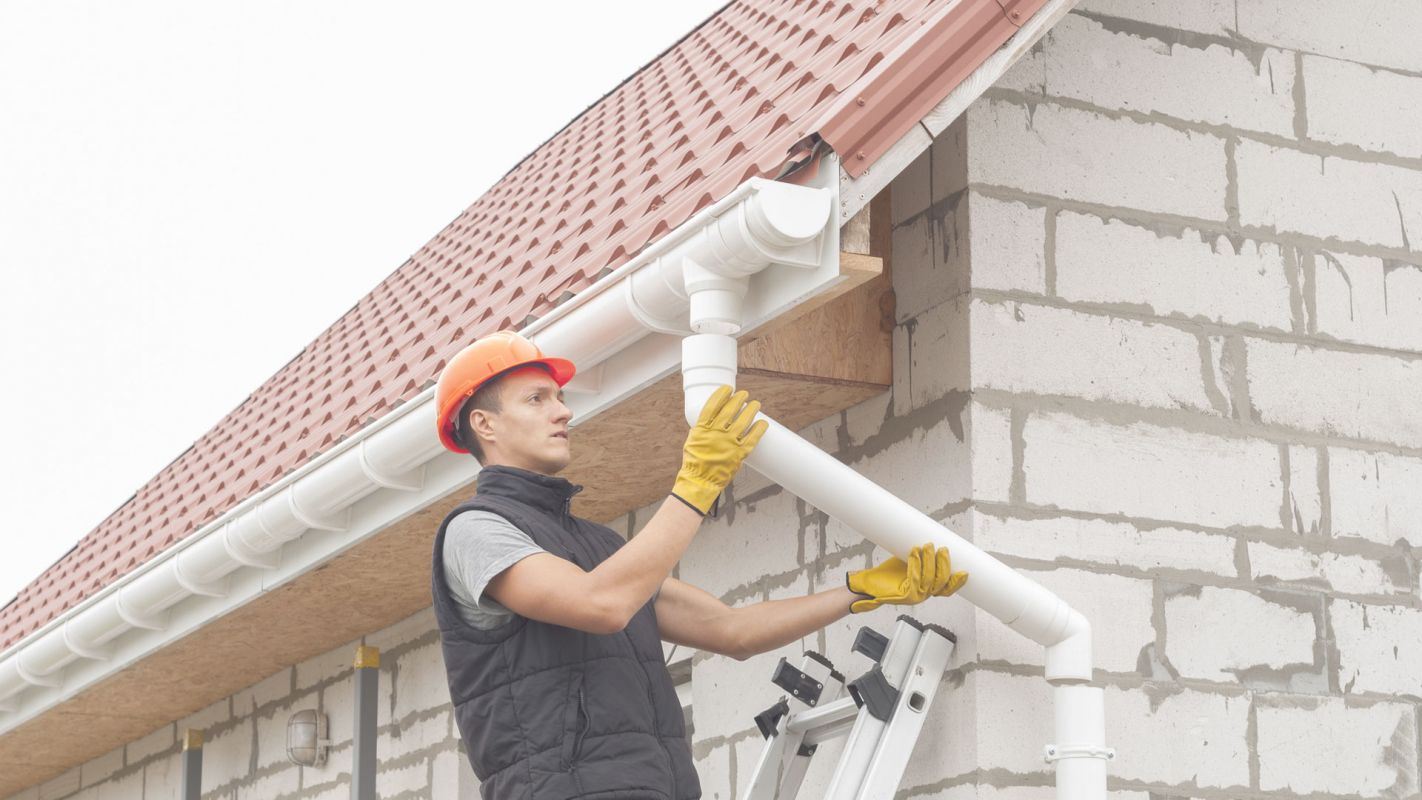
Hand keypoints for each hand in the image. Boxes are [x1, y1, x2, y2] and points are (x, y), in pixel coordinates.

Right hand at [671, 385, 768, 514]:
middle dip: (738, 399)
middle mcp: (716, 433)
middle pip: (730, 410)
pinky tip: (762, 422)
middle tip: (744, 393)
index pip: (713, 405)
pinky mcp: (739, 453)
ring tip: (755, 404)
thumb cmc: (694, 461)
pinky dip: (758, 429)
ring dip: (751, 410)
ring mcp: (729, 443)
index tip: (728, 389)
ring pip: (743, 421)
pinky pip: (752, 438)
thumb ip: (702, 428)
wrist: (700, 480)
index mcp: (702, 428)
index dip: (722, 395)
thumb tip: (712, 417)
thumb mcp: (693, 440)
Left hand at [845, 542, 967, 613]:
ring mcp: (916, 596)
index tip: (964, 572)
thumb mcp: (910, 562)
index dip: (957, 582)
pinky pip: (914, 578)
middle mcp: (924, 595)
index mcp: (927, 589)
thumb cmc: (889, 573)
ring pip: (929, 579)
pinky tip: (914, 552)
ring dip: (930, 561)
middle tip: (943, 548)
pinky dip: (916, 563)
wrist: (869, 584)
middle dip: (944, 564)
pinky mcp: (906, 595)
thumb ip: (922, 555)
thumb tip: (931, 537)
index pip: (947, 589)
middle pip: (941, 582)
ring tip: (929, 546)